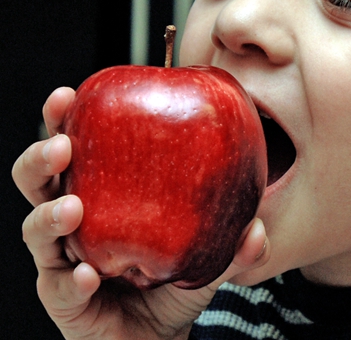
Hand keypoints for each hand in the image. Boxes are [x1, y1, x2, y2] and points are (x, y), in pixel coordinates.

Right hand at [13, 87, 269, 339]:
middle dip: (42, 156)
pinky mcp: (64, 297)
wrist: (159, 336)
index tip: (72, 94)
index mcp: (103, 193)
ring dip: (50, 215)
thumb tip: (256, 229)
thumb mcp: (210, 255)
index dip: (64, 120)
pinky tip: (89, 274)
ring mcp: (63, 259)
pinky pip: (61, 286)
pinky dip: (74, 278)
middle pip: (39, 180)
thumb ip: (234, 244)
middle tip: (63, 144)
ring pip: (35, 229)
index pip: (76, 148)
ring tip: (72, 208)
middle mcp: (75, 220)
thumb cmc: (175, 282)